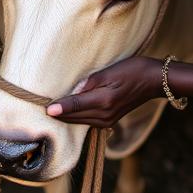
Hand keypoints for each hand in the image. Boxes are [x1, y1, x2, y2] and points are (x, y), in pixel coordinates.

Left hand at [46, 55, 161, 126]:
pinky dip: (75, 117)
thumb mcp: (109, 72)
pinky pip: (86, 121)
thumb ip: (88, 83)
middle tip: (40, 106)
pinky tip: (67, 110)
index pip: (74, 106)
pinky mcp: (109, 122)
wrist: (153, 81)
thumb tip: (70, 93)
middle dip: (58, 113)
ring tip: (49, 108)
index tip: (44, 108)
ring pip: (79, 122)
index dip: (58, 107)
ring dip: (65, 116)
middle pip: (74, 118)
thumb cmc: (132, 70)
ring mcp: (107, 121)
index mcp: (104, 102)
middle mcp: (104, 116)